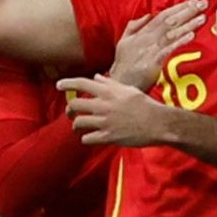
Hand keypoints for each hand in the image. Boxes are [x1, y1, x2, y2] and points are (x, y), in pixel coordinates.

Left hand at [59, 76, 173, 146]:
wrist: (158, 123)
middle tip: (70, 113)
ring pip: (78, 123)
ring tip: (79, 128)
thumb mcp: (128, 90)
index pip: (82, 83)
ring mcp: (105, 122)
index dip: (67, 83)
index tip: (58, 85)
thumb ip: (109, 84)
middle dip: (69, 110)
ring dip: (76, 126)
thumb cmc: (145, 105)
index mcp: (108, 92)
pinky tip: (90, 138)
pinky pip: (87, 139)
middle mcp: (104, 105)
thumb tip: (96, 77)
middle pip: (75, 105)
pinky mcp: (108, 137)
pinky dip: (86, 138)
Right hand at [114, 0, 209, 90]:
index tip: (193, 1)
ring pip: (172, 33)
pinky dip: (180, 41)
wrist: (118, 84)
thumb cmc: (123, 65)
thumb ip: (134, 26)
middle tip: (203, 4)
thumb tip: (149, 15)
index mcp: (142, 33)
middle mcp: (147, 38)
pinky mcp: (153, 62)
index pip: (163, 16)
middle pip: (170, 21)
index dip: (178, 7)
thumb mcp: (124, 41)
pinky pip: (169, 49)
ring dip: (188, 24)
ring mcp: (150, 50)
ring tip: (202, 17)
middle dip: (187, 11)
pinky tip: (191, 35)